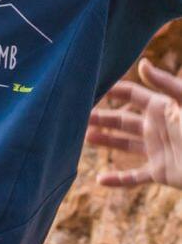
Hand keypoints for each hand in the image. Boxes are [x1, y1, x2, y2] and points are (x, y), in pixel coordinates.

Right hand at [87, 59, 181, 187]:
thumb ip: (166, 84)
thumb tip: (142, 63)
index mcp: (162, 107)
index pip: (132, 94)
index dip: (113, 90)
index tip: (89, 87)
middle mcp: (156, 127)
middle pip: (122, 119)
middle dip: (101, 116)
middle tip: (77, 115)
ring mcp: (157, 150)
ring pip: (124, 144)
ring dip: (105, 141)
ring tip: (83, 138)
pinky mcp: (160, 172)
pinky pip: (134, 177)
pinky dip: (118, 180)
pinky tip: (100, 179)